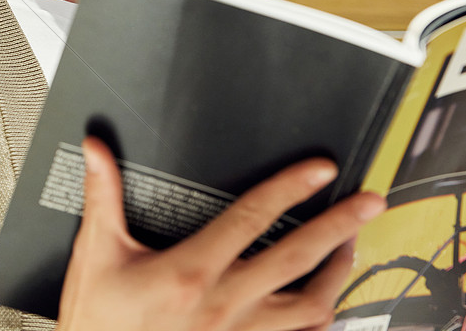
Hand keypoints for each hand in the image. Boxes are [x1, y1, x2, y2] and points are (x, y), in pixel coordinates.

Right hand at [56, 137, 385, 330]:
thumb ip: (103, 198)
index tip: (320, 170)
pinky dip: (320, 321)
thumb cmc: (98, 321)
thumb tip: (96, 151)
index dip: (289, 189)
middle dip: (339, 226)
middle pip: (297, 259)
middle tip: (370, 202)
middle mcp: (225, 306)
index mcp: (191, 271)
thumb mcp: (96, 254)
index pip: (251, 218)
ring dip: (338, 274)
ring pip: (310, 306)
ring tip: (353, 248)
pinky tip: (328, 305)